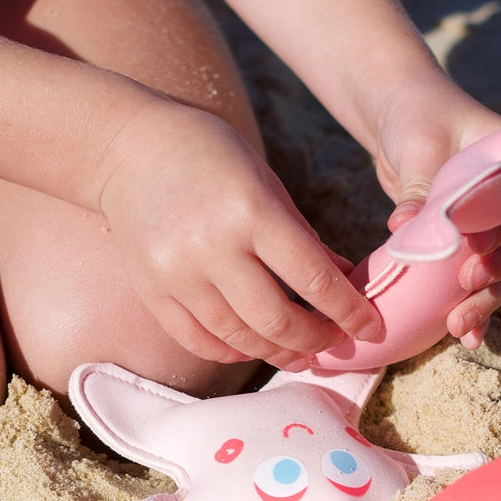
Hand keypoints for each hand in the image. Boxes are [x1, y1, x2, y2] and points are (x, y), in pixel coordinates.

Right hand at [98, 102, 382, 368]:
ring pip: (239, 337)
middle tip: (334, 344)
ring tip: (300, 353)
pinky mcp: (152, 290)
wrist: (129, 147)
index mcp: (251, 211)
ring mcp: (177, 273)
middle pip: (277, 320)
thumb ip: (304, 237)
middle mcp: (212, 247)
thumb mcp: (266, 182)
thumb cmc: (210, 156)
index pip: (313, 279)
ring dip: (277, 352)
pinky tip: (252, 346)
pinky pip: (198, 339)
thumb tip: (345, 283)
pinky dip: (231, 350)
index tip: (372, 328)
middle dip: (316, 341)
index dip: (349, 312)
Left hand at [372, 70, 500, 349]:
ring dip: (487, 300)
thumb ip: (418, 185)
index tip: (474, 250)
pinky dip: (476, 307)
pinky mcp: (479, 246)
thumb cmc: (418, 122)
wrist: (407, 121)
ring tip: (461, 327)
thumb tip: (405, 225)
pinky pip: (485, 280)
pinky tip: (467, 338)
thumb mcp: (418, 145)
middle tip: (467, 289)